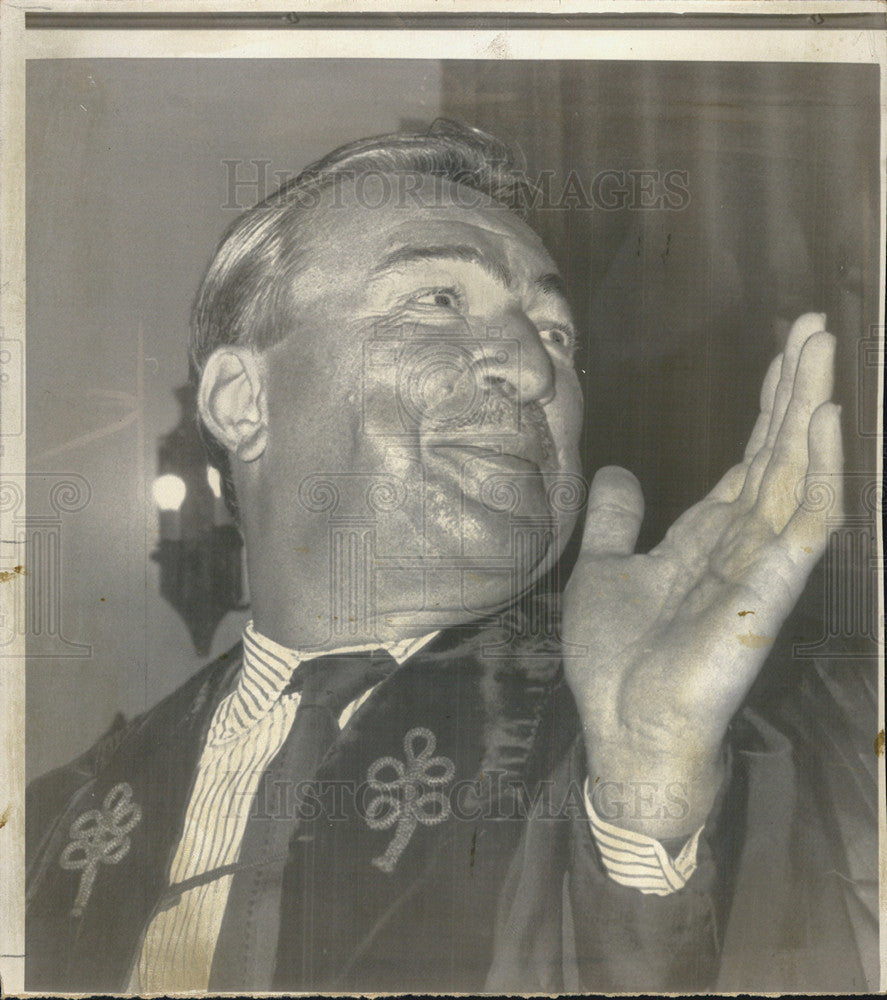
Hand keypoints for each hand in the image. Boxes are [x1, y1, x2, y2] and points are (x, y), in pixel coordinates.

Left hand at [563, 313, 842, 837]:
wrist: (624, 730)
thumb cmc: (618, 661)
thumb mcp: (603, 571)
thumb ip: (618, 521)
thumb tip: (620, 472)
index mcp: (707, 539)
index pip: (747, 461)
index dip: (765, 410)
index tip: (781, 354)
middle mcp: (742, 545)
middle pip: (776, 453)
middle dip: (795, 390)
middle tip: (815, 324)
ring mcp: (761, 567)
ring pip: (795, 473)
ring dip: (810, 411)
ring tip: (824, 348)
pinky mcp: (768, 593)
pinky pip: (804, 524)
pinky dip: (817, 471)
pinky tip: (825, 421)